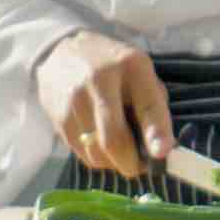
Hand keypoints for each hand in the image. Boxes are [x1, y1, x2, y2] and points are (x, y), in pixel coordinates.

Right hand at [35, 31, 170, 178]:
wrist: (61, 52)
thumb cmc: (113, 66)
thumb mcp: (140, 72)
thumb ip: (152, 104)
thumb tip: (161, 147)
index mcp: (131, 67)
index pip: (146, 104)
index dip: (156, 132)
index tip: (162, 154)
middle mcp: (99, 83)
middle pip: (114, 138)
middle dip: (131, 162)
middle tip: (141, 167)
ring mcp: (74, 102)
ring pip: (96, 152)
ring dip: (113, 163)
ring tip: (122, 154)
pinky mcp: (57, 119)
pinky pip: (81, 153)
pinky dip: (97, 158)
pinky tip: (102, 146)